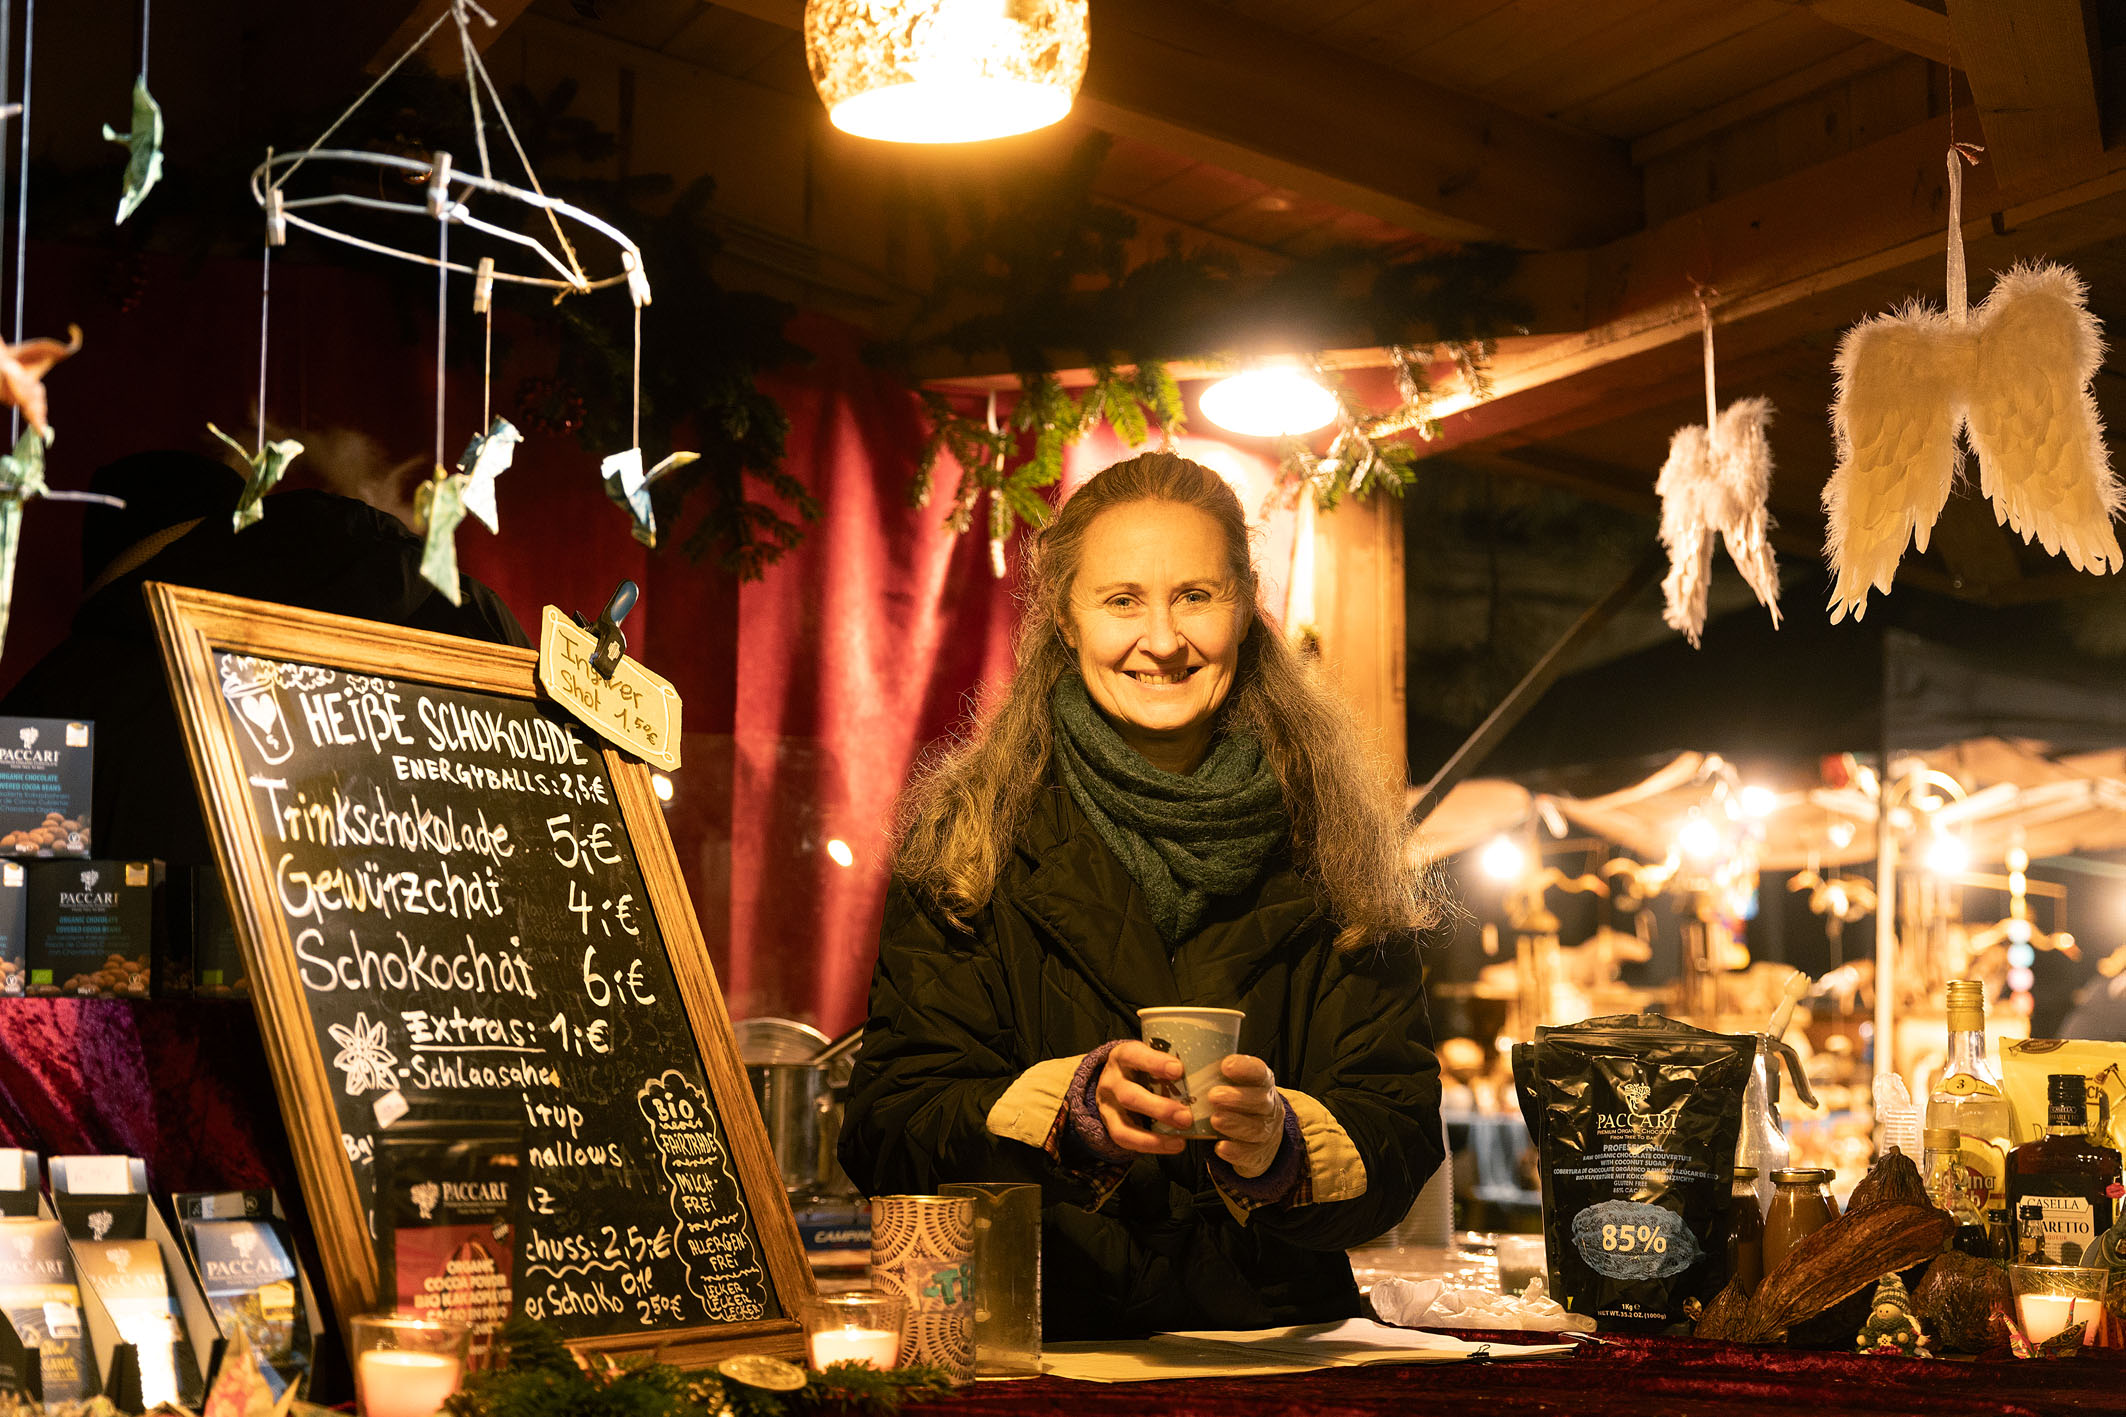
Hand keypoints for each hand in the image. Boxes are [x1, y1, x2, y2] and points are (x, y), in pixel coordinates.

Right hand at [1095, 1040, 1193, 1154]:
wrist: (1112, 1079)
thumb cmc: (1140, 1066)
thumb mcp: (1148, 1055)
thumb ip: (1170, 1061)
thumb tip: (1210, 1069)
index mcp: (1122, 1056)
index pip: (1133, 1055)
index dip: (1154, 1063)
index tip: (1179, 1069)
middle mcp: (1111, 1081)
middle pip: (1129, 1096)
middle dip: (1159, 1108)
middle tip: (1186, 1117)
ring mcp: (1107, 1106)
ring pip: (1124, 1125)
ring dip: (1154, 1136)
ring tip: (1181, 1139)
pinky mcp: (1110, 1125)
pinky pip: (1126, 1140)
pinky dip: (1151, 1146)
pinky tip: (1173, 1145)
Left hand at [1207, 1053, 1285, 1177]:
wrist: (1261, 1133)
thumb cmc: (1239, 1100)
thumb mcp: (1234, 1083)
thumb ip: (1215, 1074)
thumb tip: (1178, 1060)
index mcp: (1262, 1083)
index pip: (1259, 1072)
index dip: (1245, 1068)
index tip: (1225, 1065)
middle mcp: (1267, 1106)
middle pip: (1260, 1101)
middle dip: (1237, 1098)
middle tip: (1213, 1096)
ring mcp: (1265, 1131)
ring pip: (1256, 1128)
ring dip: (1235, 1124)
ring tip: (1215, 1120)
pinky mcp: (1257, 1153)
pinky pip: (1249, 1154)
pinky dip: (1235, 1151)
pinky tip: (1220, 1147)